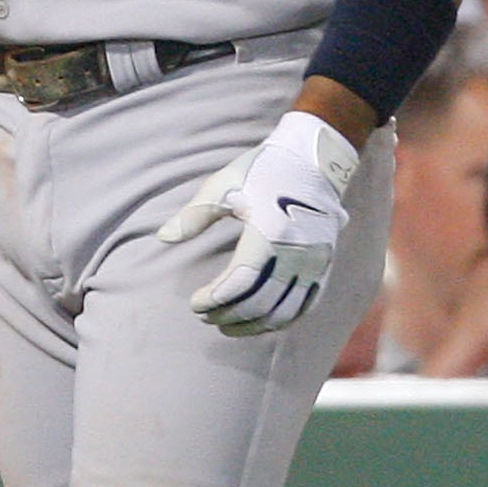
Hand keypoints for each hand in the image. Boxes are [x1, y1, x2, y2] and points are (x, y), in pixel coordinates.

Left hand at [160, 111, 358, 335]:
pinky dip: (280, 320)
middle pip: (261, 302)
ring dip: (254, 325)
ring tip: (226, 326)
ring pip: (285, 311)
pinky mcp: (324, 266)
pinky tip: (259, 322)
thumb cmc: (264, 169)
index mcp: (271, 232)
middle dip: (229, 315)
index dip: (215, 298)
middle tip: (204, 317)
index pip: (241, 281)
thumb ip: (194, 214)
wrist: (316, 160)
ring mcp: (315, 262)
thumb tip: (163, 238)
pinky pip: (305, 305)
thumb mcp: (224, 185)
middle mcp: (299, 253)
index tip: (194, 304)